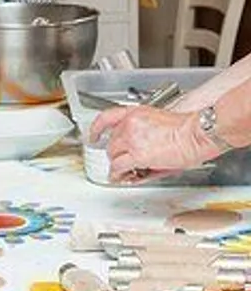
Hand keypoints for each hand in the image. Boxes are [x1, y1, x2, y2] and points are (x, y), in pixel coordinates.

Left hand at [89, 105, 212, 182]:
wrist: (196, 134)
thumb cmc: (187, 129)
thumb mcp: (158, 123)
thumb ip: (142, 131)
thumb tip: (135, 149)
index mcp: (134, 113)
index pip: (106, 118)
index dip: (96, 129)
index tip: (93, 136)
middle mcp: (129, 123)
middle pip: (111, 141)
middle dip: (116, 153)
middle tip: (123, 162)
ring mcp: (131, 138)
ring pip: (113, 155)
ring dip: (117, 164)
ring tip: (125, 172)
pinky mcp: (137, 154)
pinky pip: (119, 167)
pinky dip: (117, 174)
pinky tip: (120, 178)